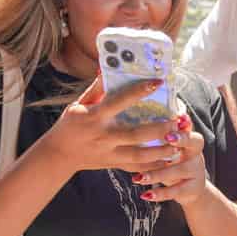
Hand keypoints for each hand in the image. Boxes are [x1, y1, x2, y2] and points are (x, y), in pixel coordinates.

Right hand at [40, 77, 178, 175]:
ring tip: (178, 143)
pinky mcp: (113, 164)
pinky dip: (154, 166)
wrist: (59, 154)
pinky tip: (169, 160)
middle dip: (158, 129)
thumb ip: (96, 88)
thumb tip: (107, 67)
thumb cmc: (70, 124)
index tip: (157, 82)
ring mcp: (109, 153)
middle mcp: (104, 136)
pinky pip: (137, 168)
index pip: (119, 101)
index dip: (139, 91)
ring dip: (161, 150)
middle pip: (136, 134)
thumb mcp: (79, 104)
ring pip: (139, 155)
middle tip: (176, 121)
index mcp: (95, 116)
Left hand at [131, 114, 207, 205]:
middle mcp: (196, 154)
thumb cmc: (177, 162)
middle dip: (182, 139)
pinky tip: (145, 194)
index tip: (175, 120)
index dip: (183, 125)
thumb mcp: (175, 148)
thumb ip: (169, 132)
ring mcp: (196, 171)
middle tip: (167, 138)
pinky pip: (175, 191)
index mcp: (191, 141)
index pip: (189, 127)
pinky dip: (160, 193)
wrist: (193, 190)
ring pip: (178, 170)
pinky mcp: (192, 189)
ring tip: (138, 178)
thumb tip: (159, 113)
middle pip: (194, 143)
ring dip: (157, 174)